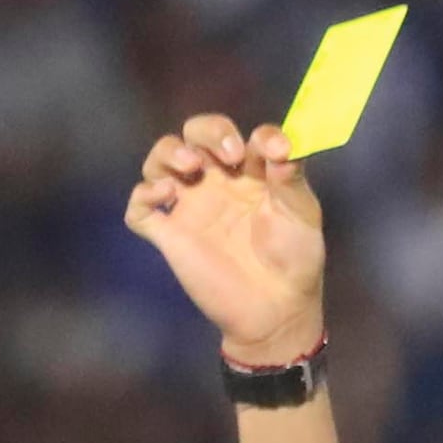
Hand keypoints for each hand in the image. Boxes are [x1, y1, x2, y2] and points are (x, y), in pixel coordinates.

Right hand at [126, 114, 329, 363]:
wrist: (275, 310)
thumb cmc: (295, 259)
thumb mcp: (302, 212)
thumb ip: (291, 176)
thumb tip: (279, 147)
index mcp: (250, 171)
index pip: (245, 136)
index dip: (259, 136)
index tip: (275, 153)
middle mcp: (216, 181)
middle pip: (195, 134)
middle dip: (208, 131)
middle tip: (228, 155)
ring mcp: (190, 207)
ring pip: (160, 161)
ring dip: (169, 152)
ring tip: (190, 166)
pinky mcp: (169, 236)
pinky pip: (139, 210)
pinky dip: (142, 196)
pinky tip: (165, 196)